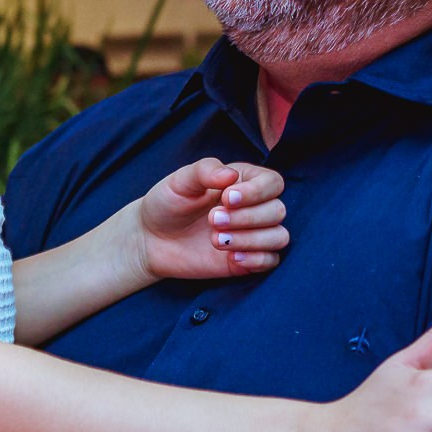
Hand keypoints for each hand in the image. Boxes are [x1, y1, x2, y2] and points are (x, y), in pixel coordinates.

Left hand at [140, 158, 287, 280]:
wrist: (152, 239)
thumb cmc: (168, 203)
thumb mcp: (181, 181)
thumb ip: (206, 171)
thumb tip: (231, 175)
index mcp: (244, 181)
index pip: (273, 182)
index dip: (256, 192)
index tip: (226, 198)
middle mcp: (254, 207)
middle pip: (278, 210)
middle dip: (247, 217)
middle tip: (212, 219)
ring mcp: (253, 234)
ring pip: (278, 237)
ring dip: (251, 239)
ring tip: (216, 240)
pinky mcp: (248, 259)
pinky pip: (270, 261)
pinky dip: (255, 259)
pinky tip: (231, 257)